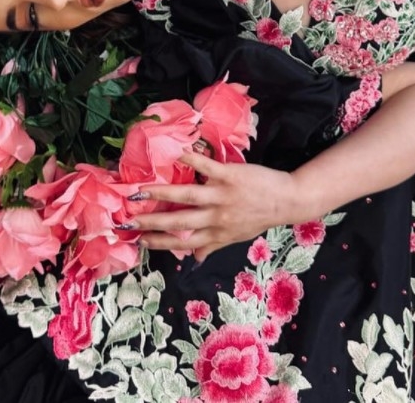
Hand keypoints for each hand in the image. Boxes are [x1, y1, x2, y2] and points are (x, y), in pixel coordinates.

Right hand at [126, 151, 296, 261]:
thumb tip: (194, 259)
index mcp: (216, 234)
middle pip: (179, 222)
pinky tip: (177, 154)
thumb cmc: (259, 218)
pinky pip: (207, 169)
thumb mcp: (236, 237)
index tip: (138, 241)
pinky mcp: (230, 176)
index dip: (159, 243)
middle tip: (128, 220)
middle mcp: (217, 218)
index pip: (182, 242)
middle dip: (151, 222)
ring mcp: (222, 196)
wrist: (286, 201)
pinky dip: (192, 161)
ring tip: (141, 190)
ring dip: (162, 194)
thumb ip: (213, 246)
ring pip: (187, 197)